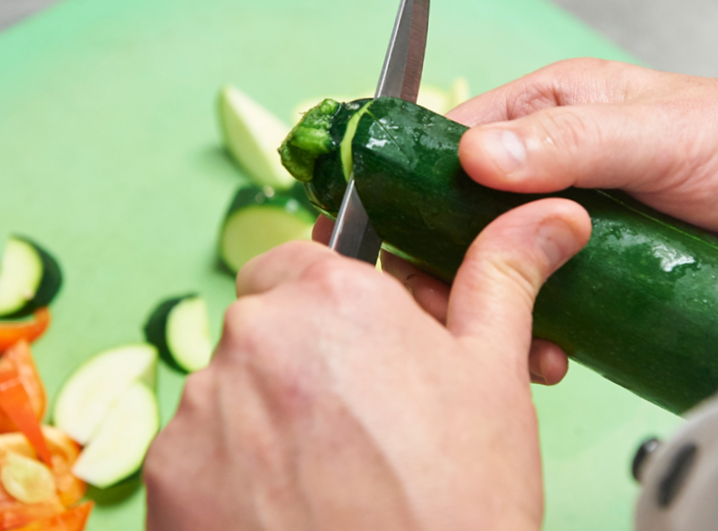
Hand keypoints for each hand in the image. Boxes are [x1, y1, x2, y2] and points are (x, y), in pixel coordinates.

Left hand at [144, 199, 589, 530]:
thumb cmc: (459, 500)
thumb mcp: (493, 379)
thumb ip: (502, 279)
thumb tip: (548, 215)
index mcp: (330, 294)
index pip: (304, 262)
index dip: (334, 303)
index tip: (361, 344)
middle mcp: (252, 335)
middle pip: (265, 323)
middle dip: (303, 355)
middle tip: (357, 416)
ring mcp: (203, 406)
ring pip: (230, 386)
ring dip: (265, 412)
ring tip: (325, 472)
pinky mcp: (169, 473)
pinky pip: (198, 448)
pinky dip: (231, 468)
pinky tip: (284, 504)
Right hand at [395, 58, 717, 381]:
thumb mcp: (662, 135)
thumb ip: (572, 142)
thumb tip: (478, 156)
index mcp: (544, 113)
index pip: (449, 147)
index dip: (419, 195)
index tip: (417, 247)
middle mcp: (542, 169)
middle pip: (457, 219)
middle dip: (451, 268)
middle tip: (461, 308)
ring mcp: (562, 226)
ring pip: (493, 269)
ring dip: (493, 308)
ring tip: (519, 338)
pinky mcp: (587, 274)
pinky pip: (535, 303)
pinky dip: (531, 331)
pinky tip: (550, 351)